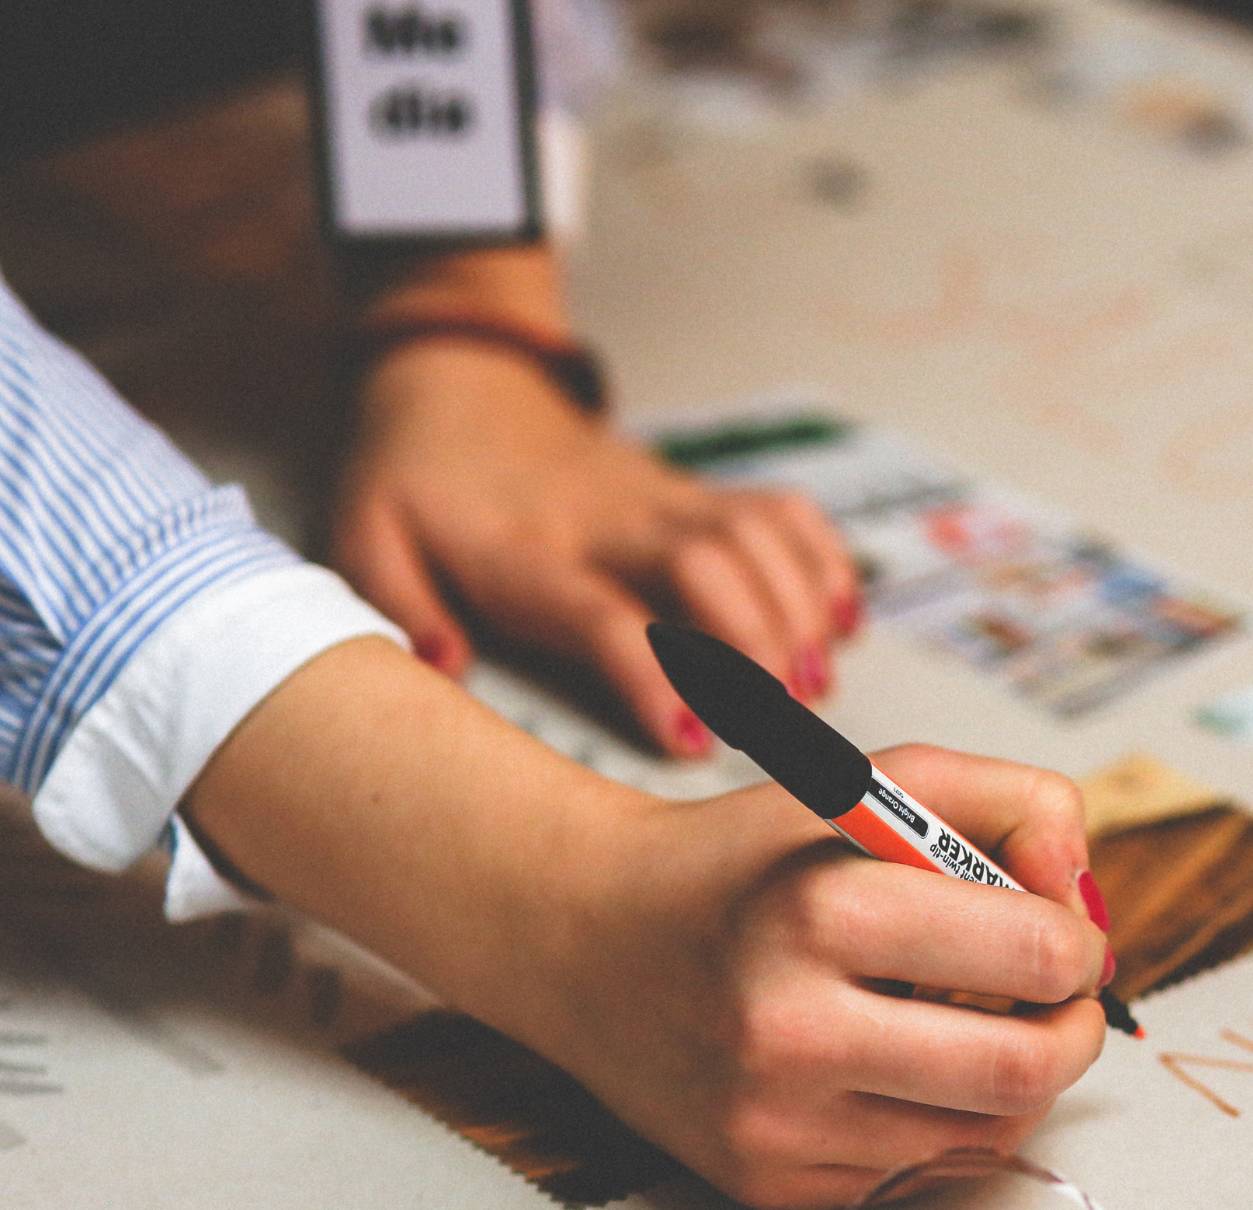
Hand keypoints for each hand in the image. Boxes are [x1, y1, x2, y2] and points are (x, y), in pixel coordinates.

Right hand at [186, 647, 1111, 1209]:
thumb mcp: (874, 783)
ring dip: (1018, 1083)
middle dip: (1074, 1032)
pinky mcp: (766, 1181)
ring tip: (985, 1024)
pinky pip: (920, 1176)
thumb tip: (1084, 898)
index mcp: (820, 911)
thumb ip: (1011, 803)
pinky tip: (918, 1068)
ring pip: (984, 1138)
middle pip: (1023, 1072)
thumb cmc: (747, 861)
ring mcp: (774, 1121)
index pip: (1034, 955)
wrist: (585, 938)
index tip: (1064, 931)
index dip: (1078, 941)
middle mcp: (790, 1030)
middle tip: (1063, 1000)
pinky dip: (950, 1124)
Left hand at [332, 339, 859, 755]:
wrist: (462, 383)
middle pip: (706, 566)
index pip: (603, 611)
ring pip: (756, 537)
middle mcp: (609, 520)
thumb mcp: (368, 540)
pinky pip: (782, 511)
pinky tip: (841, 621)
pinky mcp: (698, 490)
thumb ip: (398, 606)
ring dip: (800, 610)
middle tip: (781, 719)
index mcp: (527, 548)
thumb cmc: (419, 483)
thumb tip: (442, 665)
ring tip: (815, 684)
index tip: (691, 738)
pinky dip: (825, 562)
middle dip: (756, 643)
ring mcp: (664, 498)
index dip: (654, 675)